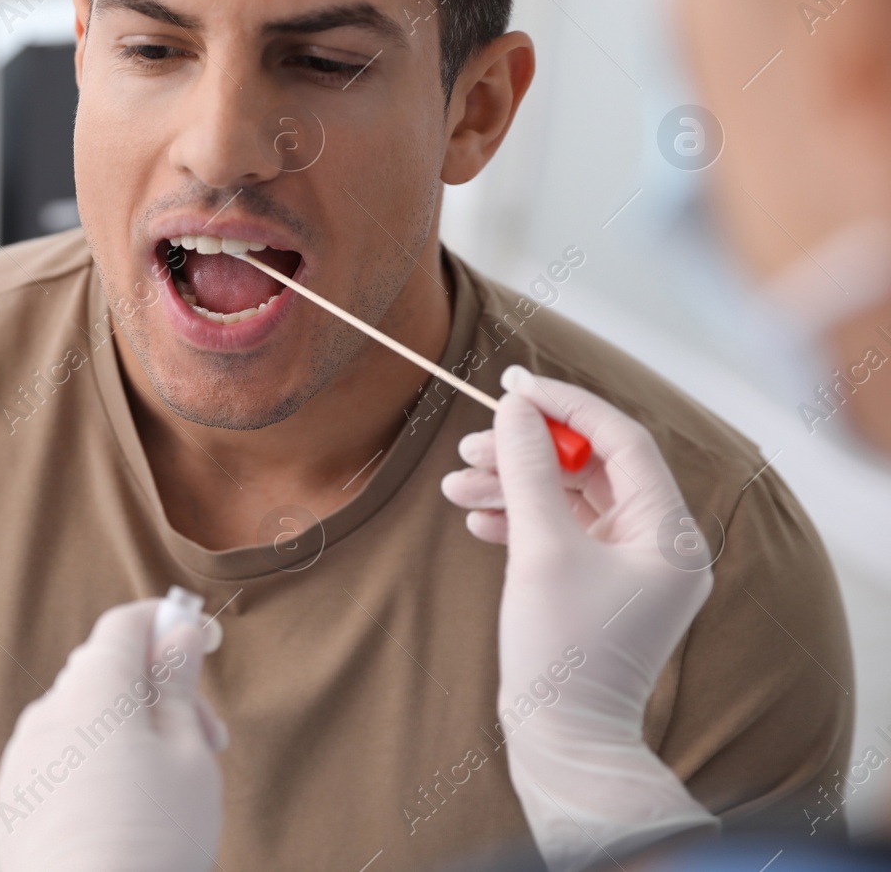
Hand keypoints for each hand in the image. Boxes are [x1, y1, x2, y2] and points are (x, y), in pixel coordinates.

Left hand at [0, 598, 227, 871]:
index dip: (168, 626)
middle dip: (155, 690)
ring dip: (123, 731)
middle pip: (104, 671)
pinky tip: (121, 814)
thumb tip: (178, 628)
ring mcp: (22, 759)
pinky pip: (55, 761)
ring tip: (164, 787)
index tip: (204, 645)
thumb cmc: (154, 837)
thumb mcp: (189, 754)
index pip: (125, 625)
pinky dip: (90, 767)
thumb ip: (178, 683)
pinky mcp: (11, 802)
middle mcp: (47, 713)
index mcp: (94, 689)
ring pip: (79, 718)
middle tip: (206, 741)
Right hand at [442, 366, 718, 871]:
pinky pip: (564, 532)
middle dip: (526, 452)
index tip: (512, 384)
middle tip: (470, 446)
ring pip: (571, 499)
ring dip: (513, 486)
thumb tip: (515, 409)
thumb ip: (528, 470)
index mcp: (670, 533)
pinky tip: (477, 522)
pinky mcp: (603, 588)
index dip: (566, 404)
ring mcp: (634, 569)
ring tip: (455, 487)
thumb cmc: (562, 650)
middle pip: (592, 467)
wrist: (564, 741)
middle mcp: (662, 545)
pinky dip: (521, 520)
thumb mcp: (540, 548)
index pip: (622, 439)